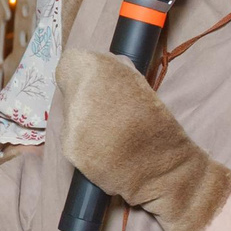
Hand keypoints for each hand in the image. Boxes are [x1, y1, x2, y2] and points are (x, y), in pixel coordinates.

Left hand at [55, 49, 230, 230]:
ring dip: (82, 120)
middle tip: (106, 111)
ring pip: (68, 115)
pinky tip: (103, 148)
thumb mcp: (137, 82)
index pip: (70, 63)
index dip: (80, 73)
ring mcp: (70, 123)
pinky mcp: (68, 149)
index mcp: (97, 70)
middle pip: (69, 90)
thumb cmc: (157, 123)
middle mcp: (78, 94)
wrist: (162, 168)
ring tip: (108, 132)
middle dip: (83, 97)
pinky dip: (82, 142)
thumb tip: (96, 69)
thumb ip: (112, 71)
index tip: (92, 83)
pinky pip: (70, 138)